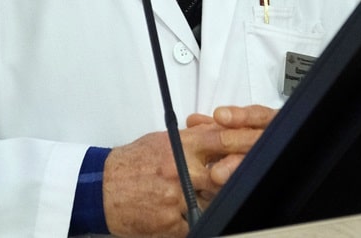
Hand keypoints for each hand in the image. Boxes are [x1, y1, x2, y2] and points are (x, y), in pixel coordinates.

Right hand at [102, 105, 276, 237]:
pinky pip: (193, 224)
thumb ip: (193, 140)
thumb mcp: (163, 141)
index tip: (259, 142)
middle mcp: (179, 170)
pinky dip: (192, 221)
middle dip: (232, 177)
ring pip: (211, 203)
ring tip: (203, 196)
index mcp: (180, 147)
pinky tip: (183, 215)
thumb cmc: (131, 163)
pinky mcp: (168, 223)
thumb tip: (220, 135)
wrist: (101, 187)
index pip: (220, 139)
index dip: (244, 141)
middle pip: (223, 174)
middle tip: (235, 178)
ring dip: (212, 201)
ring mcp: (175, 198)